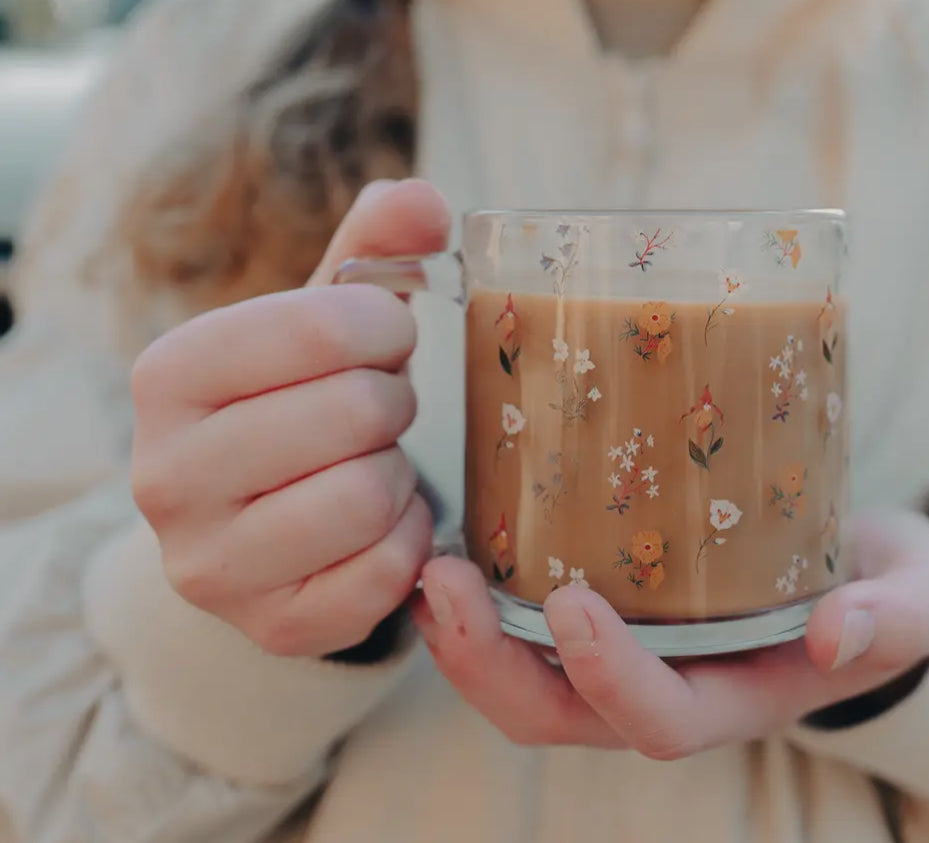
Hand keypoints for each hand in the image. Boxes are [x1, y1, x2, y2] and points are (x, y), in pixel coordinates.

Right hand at [131, 179, 448, 657]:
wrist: (255, 526)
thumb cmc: (296, 404)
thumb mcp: (319, 323)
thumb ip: (371, 251)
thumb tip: (425, 201)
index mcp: (170, 374)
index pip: (324, 326)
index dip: (387, 330)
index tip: (387, 342)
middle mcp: (165, 473)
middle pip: (355, 413)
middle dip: (393, 403)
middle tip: (383, 409)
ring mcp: (210, 564)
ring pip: (368, 496)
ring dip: (400, 473)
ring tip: (377, 463)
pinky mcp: (271, 626)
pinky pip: (386, 573)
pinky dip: (411, 541)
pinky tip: (386, 524)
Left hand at [412, 510, 928, 757]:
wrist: (860, 569)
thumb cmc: (887, 584)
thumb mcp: (922, 597)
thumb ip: (902, 617)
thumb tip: (839, 635)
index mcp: (737, 698)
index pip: (657, 720)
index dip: (608, 678)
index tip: (570, 602)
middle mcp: (667, 689)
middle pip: (557, 718)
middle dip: (489, 669)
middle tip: (445, 583)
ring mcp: (629, 654)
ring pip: (523, 680)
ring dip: (464, 636)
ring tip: (430, 563)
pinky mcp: (609, 606)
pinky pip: (523, 625)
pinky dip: (480, 596)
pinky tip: (453, 535)